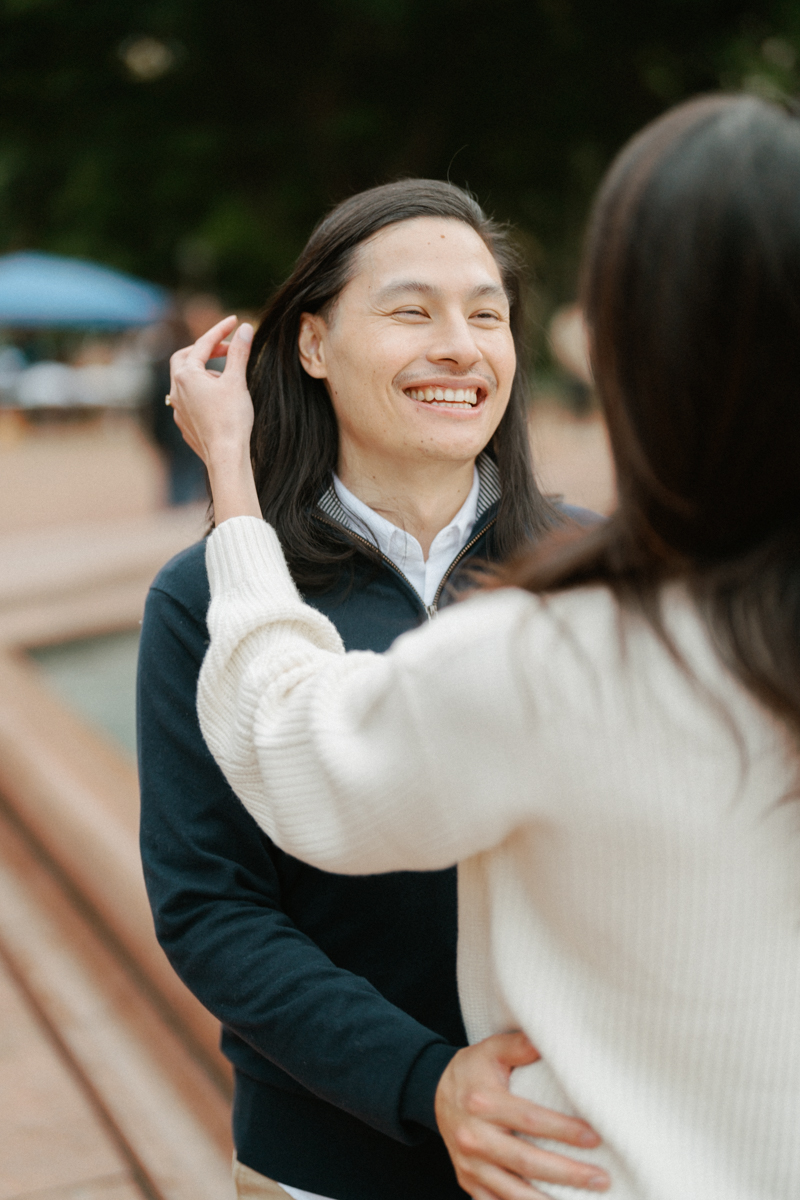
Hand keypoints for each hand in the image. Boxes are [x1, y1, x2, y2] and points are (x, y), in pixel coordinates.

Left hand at [168, 314, 261, 522]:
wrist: (225, 456)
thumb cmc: (231, 418)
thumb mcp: (237, 381)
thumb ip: (239, 352)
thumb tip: (245, 328)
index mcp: (187, 375)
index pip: (203, 344)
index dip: (220, 331)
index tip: (235, 322)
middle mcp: (176, 390)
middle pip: (185, 358)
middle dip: (204, 350)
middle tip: (225, 349)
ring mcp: (178, 408)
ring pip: (186, 381)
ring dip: (204, 373)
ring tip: (227, 378)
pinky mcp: (184, 424)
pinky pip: (189, 400)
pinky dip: (202, 392)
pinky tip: (218, 400)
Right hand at [435, 1032, 609, 1199]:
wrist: (434, 1092)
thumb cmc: (474, 1070)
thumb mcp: (493, 1049)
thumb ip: (521, 1045)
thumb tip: (555, 1039)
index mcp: (482, 1103)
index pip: (529, 1120)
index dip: (563, 1131)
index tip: (595, 1138)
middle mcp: (473, 1136)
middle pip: (526, 1162)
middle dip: (567, 1173)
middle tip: (601, 1179)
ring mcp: (469, 1163)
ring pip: (512, 1192)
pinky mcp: (467, 1180)